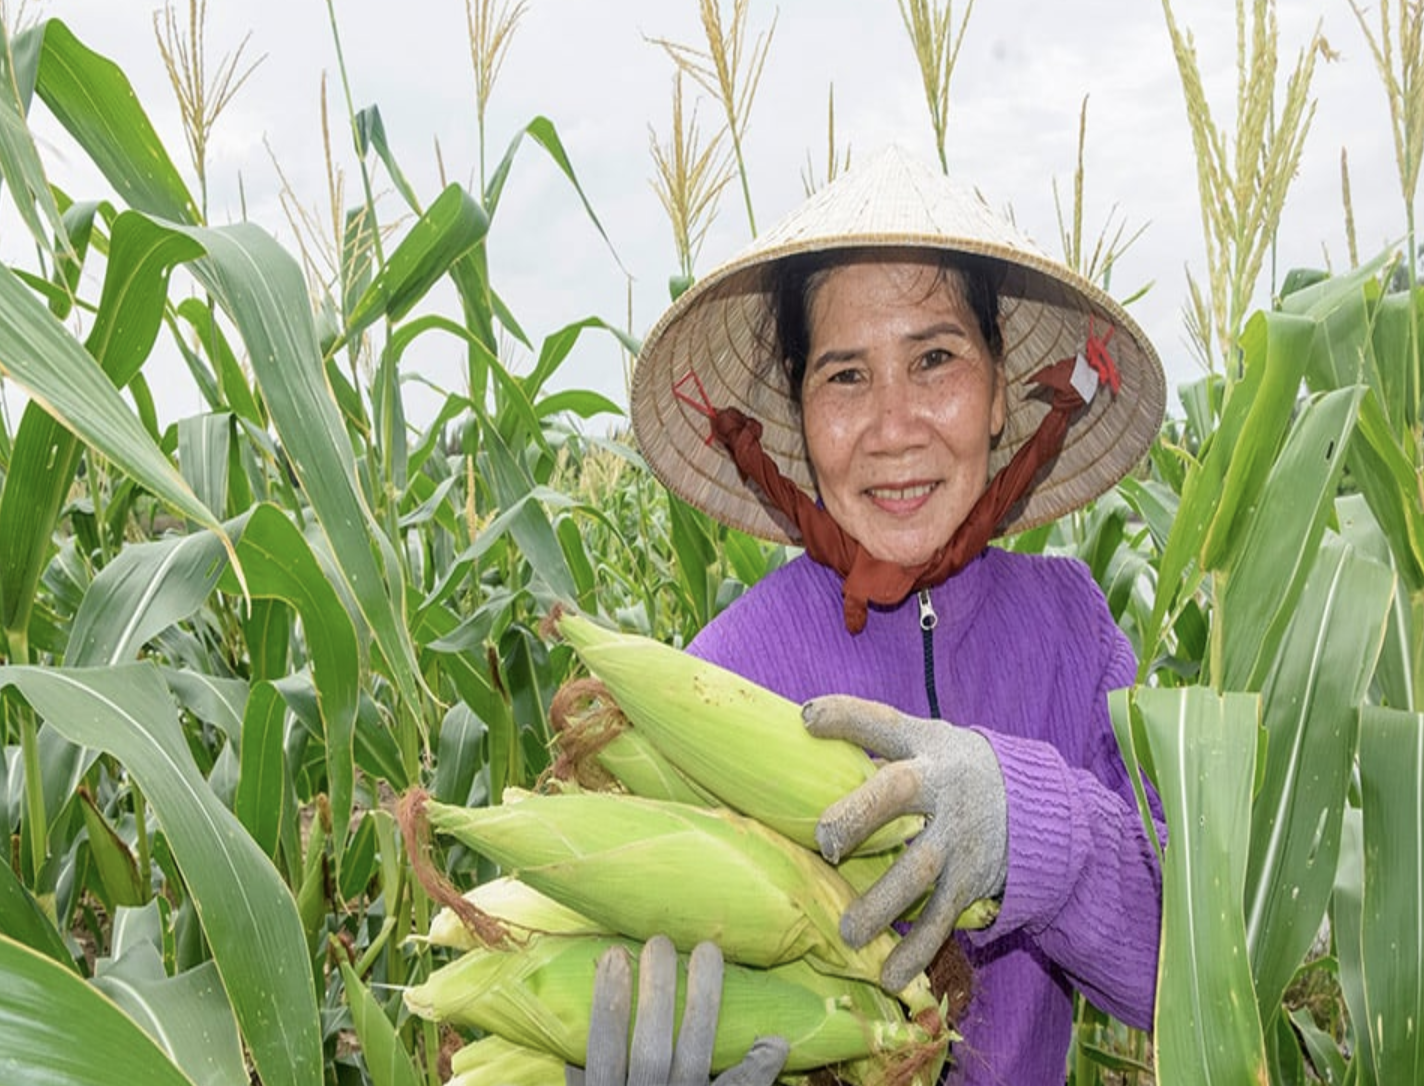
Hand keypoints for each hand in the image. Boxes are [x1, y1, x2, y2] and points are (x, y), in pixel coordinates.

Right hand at [567, 935, 789, 1085]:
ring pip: (694, 1056)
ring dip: (703, 1003)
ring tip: (706, 954)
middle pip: (652, 1047)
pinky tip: (773, 1040)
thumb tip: (571, 1043)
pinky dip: (756, 1070)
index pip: (604, 1051)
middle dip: (656, 992)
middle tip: (660, 942)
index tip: (612, 954)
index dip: (607, 1004)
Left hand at [803, 694, 1007, 993]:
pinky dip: (917, 950)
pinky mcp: (970, 881)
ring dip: (883, 902)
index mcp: (925, 747)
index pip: (883, 724)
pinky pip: (941, 920)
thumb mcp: (927, 742)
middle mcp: (943, 788)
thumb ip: (877, 744)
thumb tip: (803, 745)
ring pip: (919, 869)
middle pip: (902, 792)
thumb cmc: (954, 769)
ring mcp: (959, 837)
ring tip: (848, 931)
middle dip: (862, 814)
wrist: (1038, 806)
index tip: (807, 719)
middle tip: (825, 840)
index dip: (846, 718)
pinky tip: (890, 976)